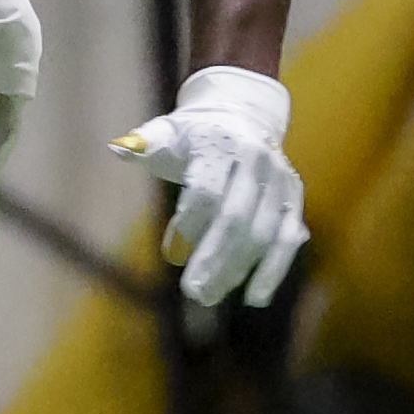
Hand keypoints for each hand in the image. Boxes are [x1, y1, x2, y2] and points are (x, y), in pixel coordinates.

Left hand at [112, 65, 306, 308]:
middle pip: (236, 217)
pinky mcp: (294, 199)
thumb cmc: (192, 136)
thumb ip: (145, 144)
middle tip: (192, 292)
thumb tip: (119, 148)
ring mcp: (280, 180)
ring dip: (237, 270)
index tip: (171, 254)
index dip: (189, 224)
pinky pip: (288, 239)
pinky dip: (273, 270)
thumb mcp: (166, 133)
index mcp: (221, 142)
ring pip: (264, 233)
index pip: (207, 191)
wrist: (241, 116)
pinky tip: (254, 297)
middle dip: (214, 258)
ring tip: (209, 296)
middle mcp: (256, 160)